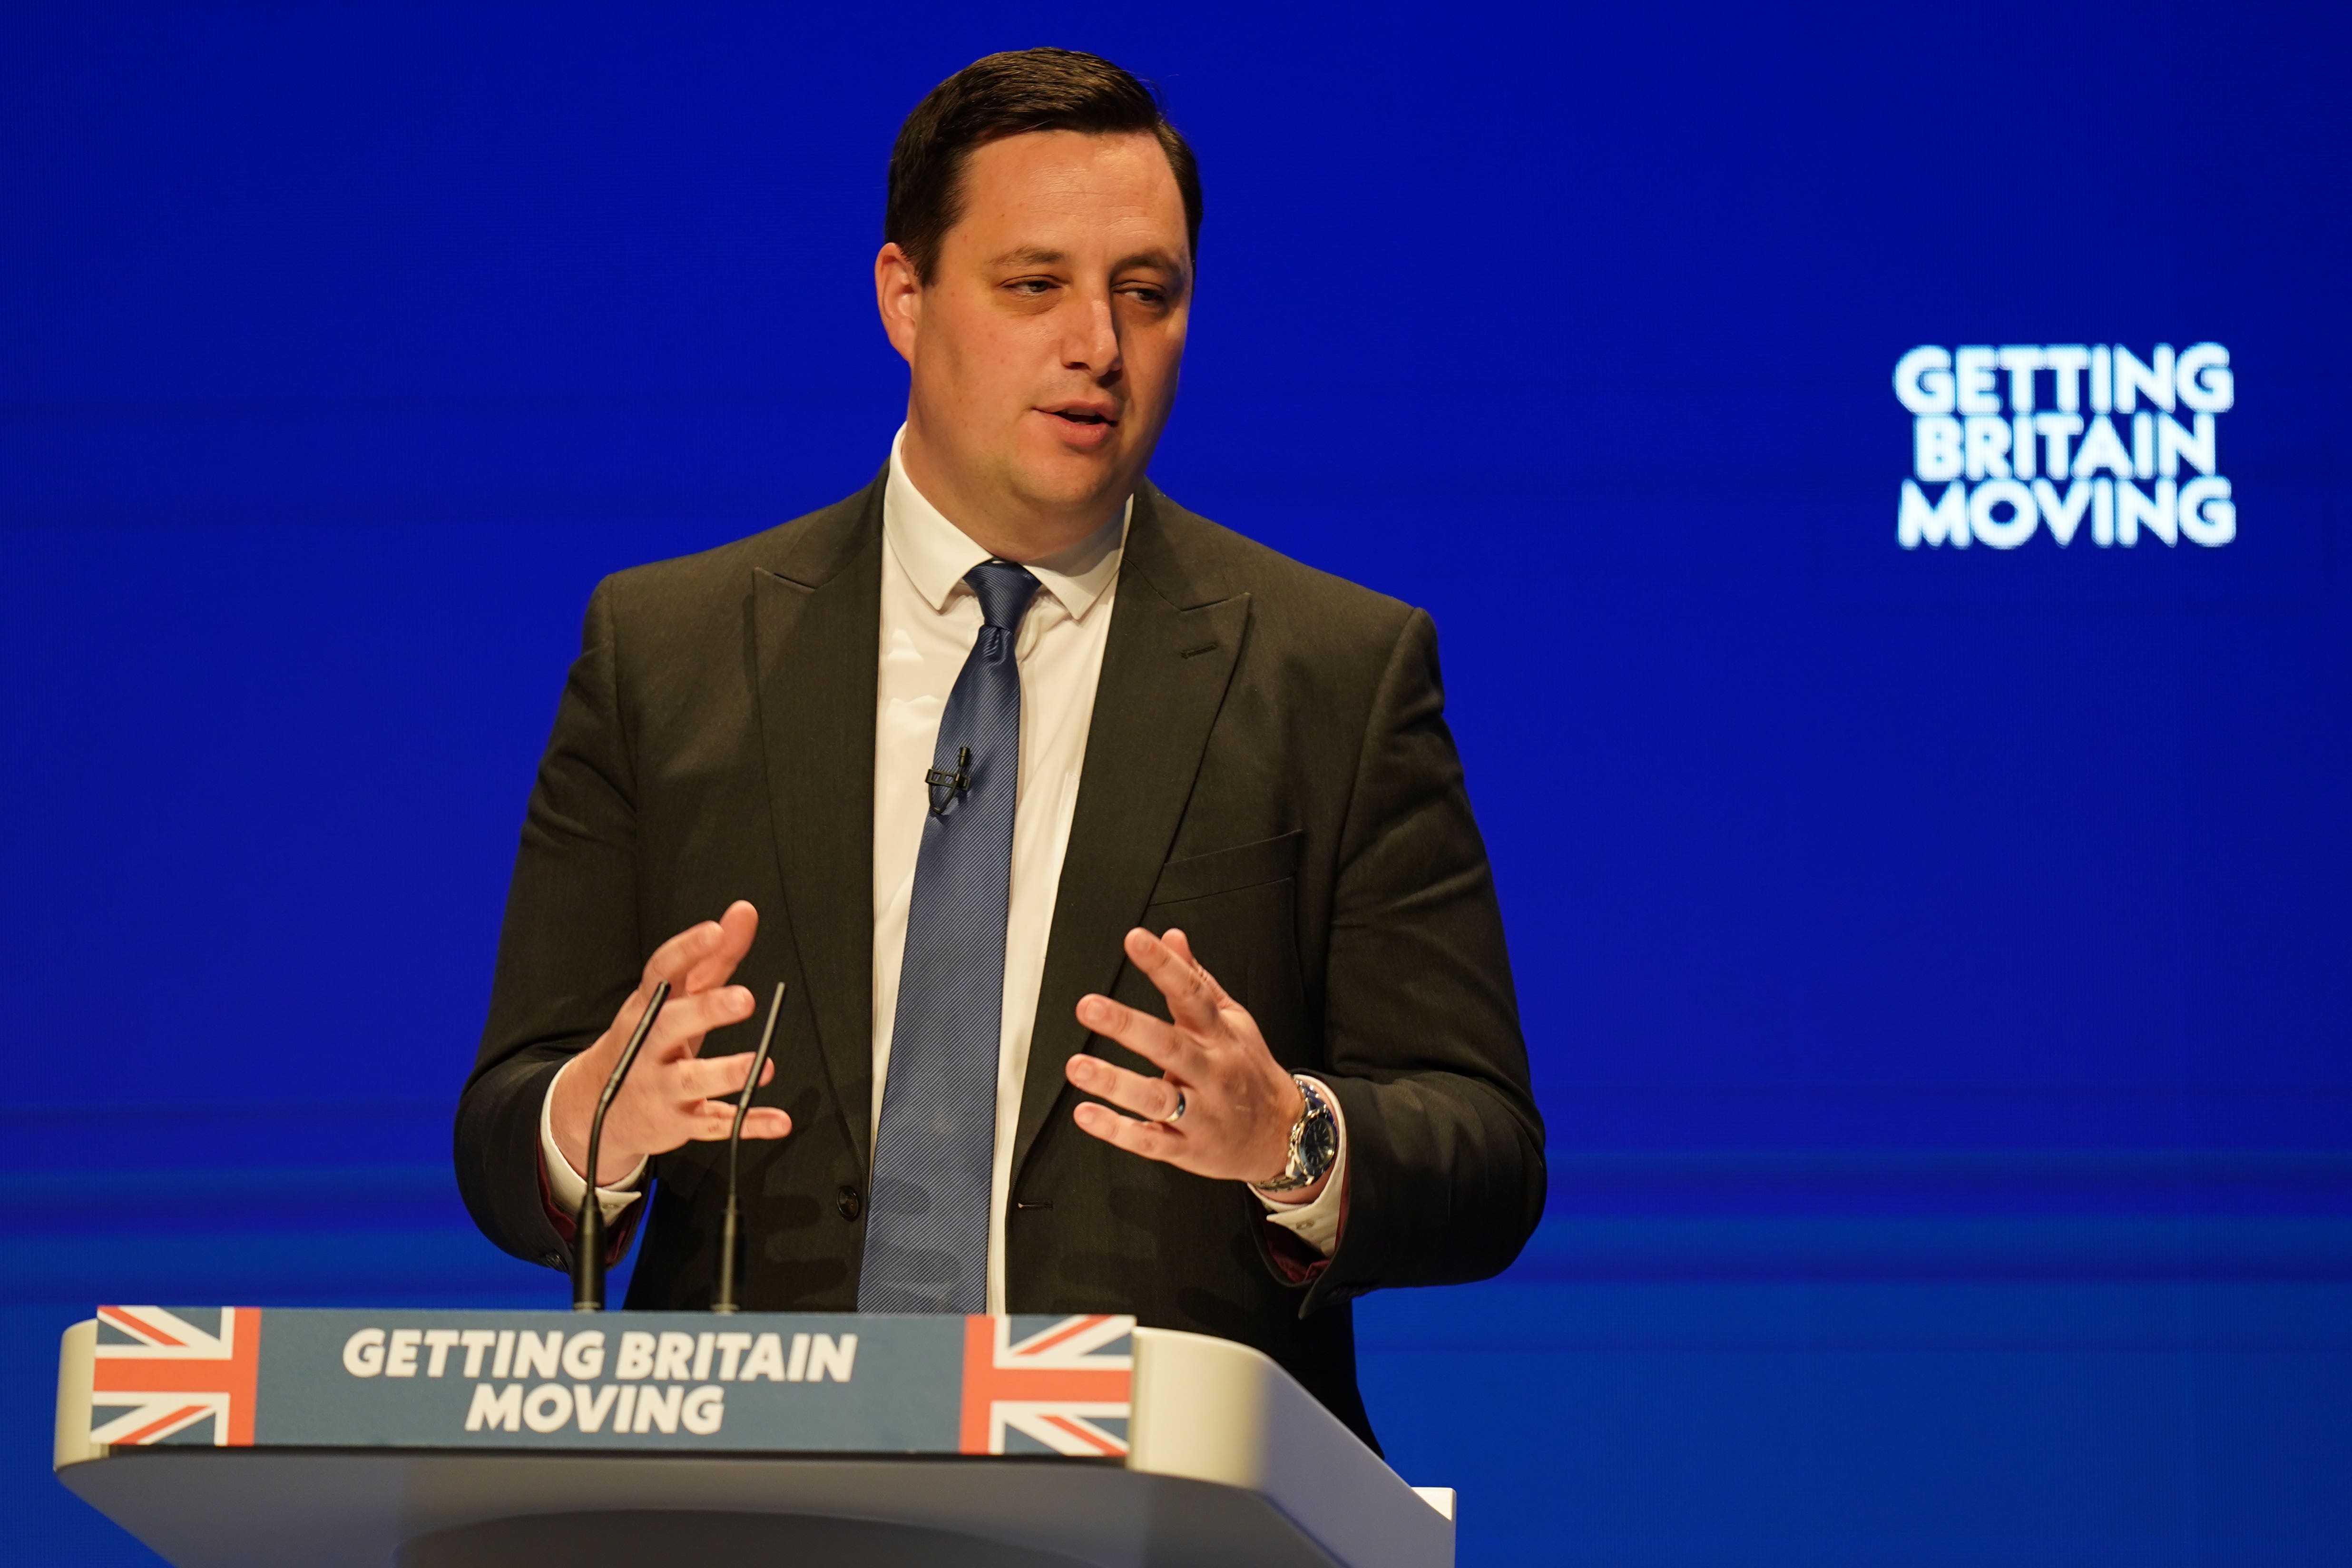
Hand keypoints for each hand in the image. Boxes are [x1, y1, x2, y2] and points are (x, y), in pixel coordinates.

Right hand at [550, 901, 790, 1184]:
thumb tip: (743, 913)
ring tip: (762, 1066)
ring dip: (726, 1074)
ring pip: (690, 1081)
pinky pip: (713, 1125)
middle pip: (671, 1025)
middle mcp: (648, 1046)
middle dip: (705, 1011)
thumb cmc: (648, 1040)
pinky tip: (779, 1121)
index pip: (661, 972)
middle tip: (743, 999)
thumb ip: (713, 957)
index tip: (715, 931)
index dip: (686, 950)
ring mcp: (660, 1086)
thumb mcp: (675, 997)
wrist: (597, 1108)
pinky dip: (748, 1124)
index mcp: (648, 1008)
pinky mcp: (677, 1122)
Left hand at [1065, 927, 1323, 1202]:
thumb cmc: (1248, 1070)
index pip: (1192, 993)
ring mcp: (1201, 1113)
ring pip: (1156, 1098)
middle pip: (1169, 1045)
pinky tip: (1086, 1113)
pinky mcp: (1187, 1148)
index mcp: (1220, 1035)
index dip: (1165, 965)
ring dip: (1115, 1083)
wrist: (1283, 1135)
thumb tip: (1171, 936)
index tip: (1136, 940)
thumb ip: (1197, 980)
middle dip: (1128, 1026)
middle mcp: (1211, 1071)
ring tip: (1077, 1066)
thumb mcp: (1233, 1020)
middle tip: (1089, 1006)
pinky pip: (1150, 1140)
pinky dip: (1117, 1130)